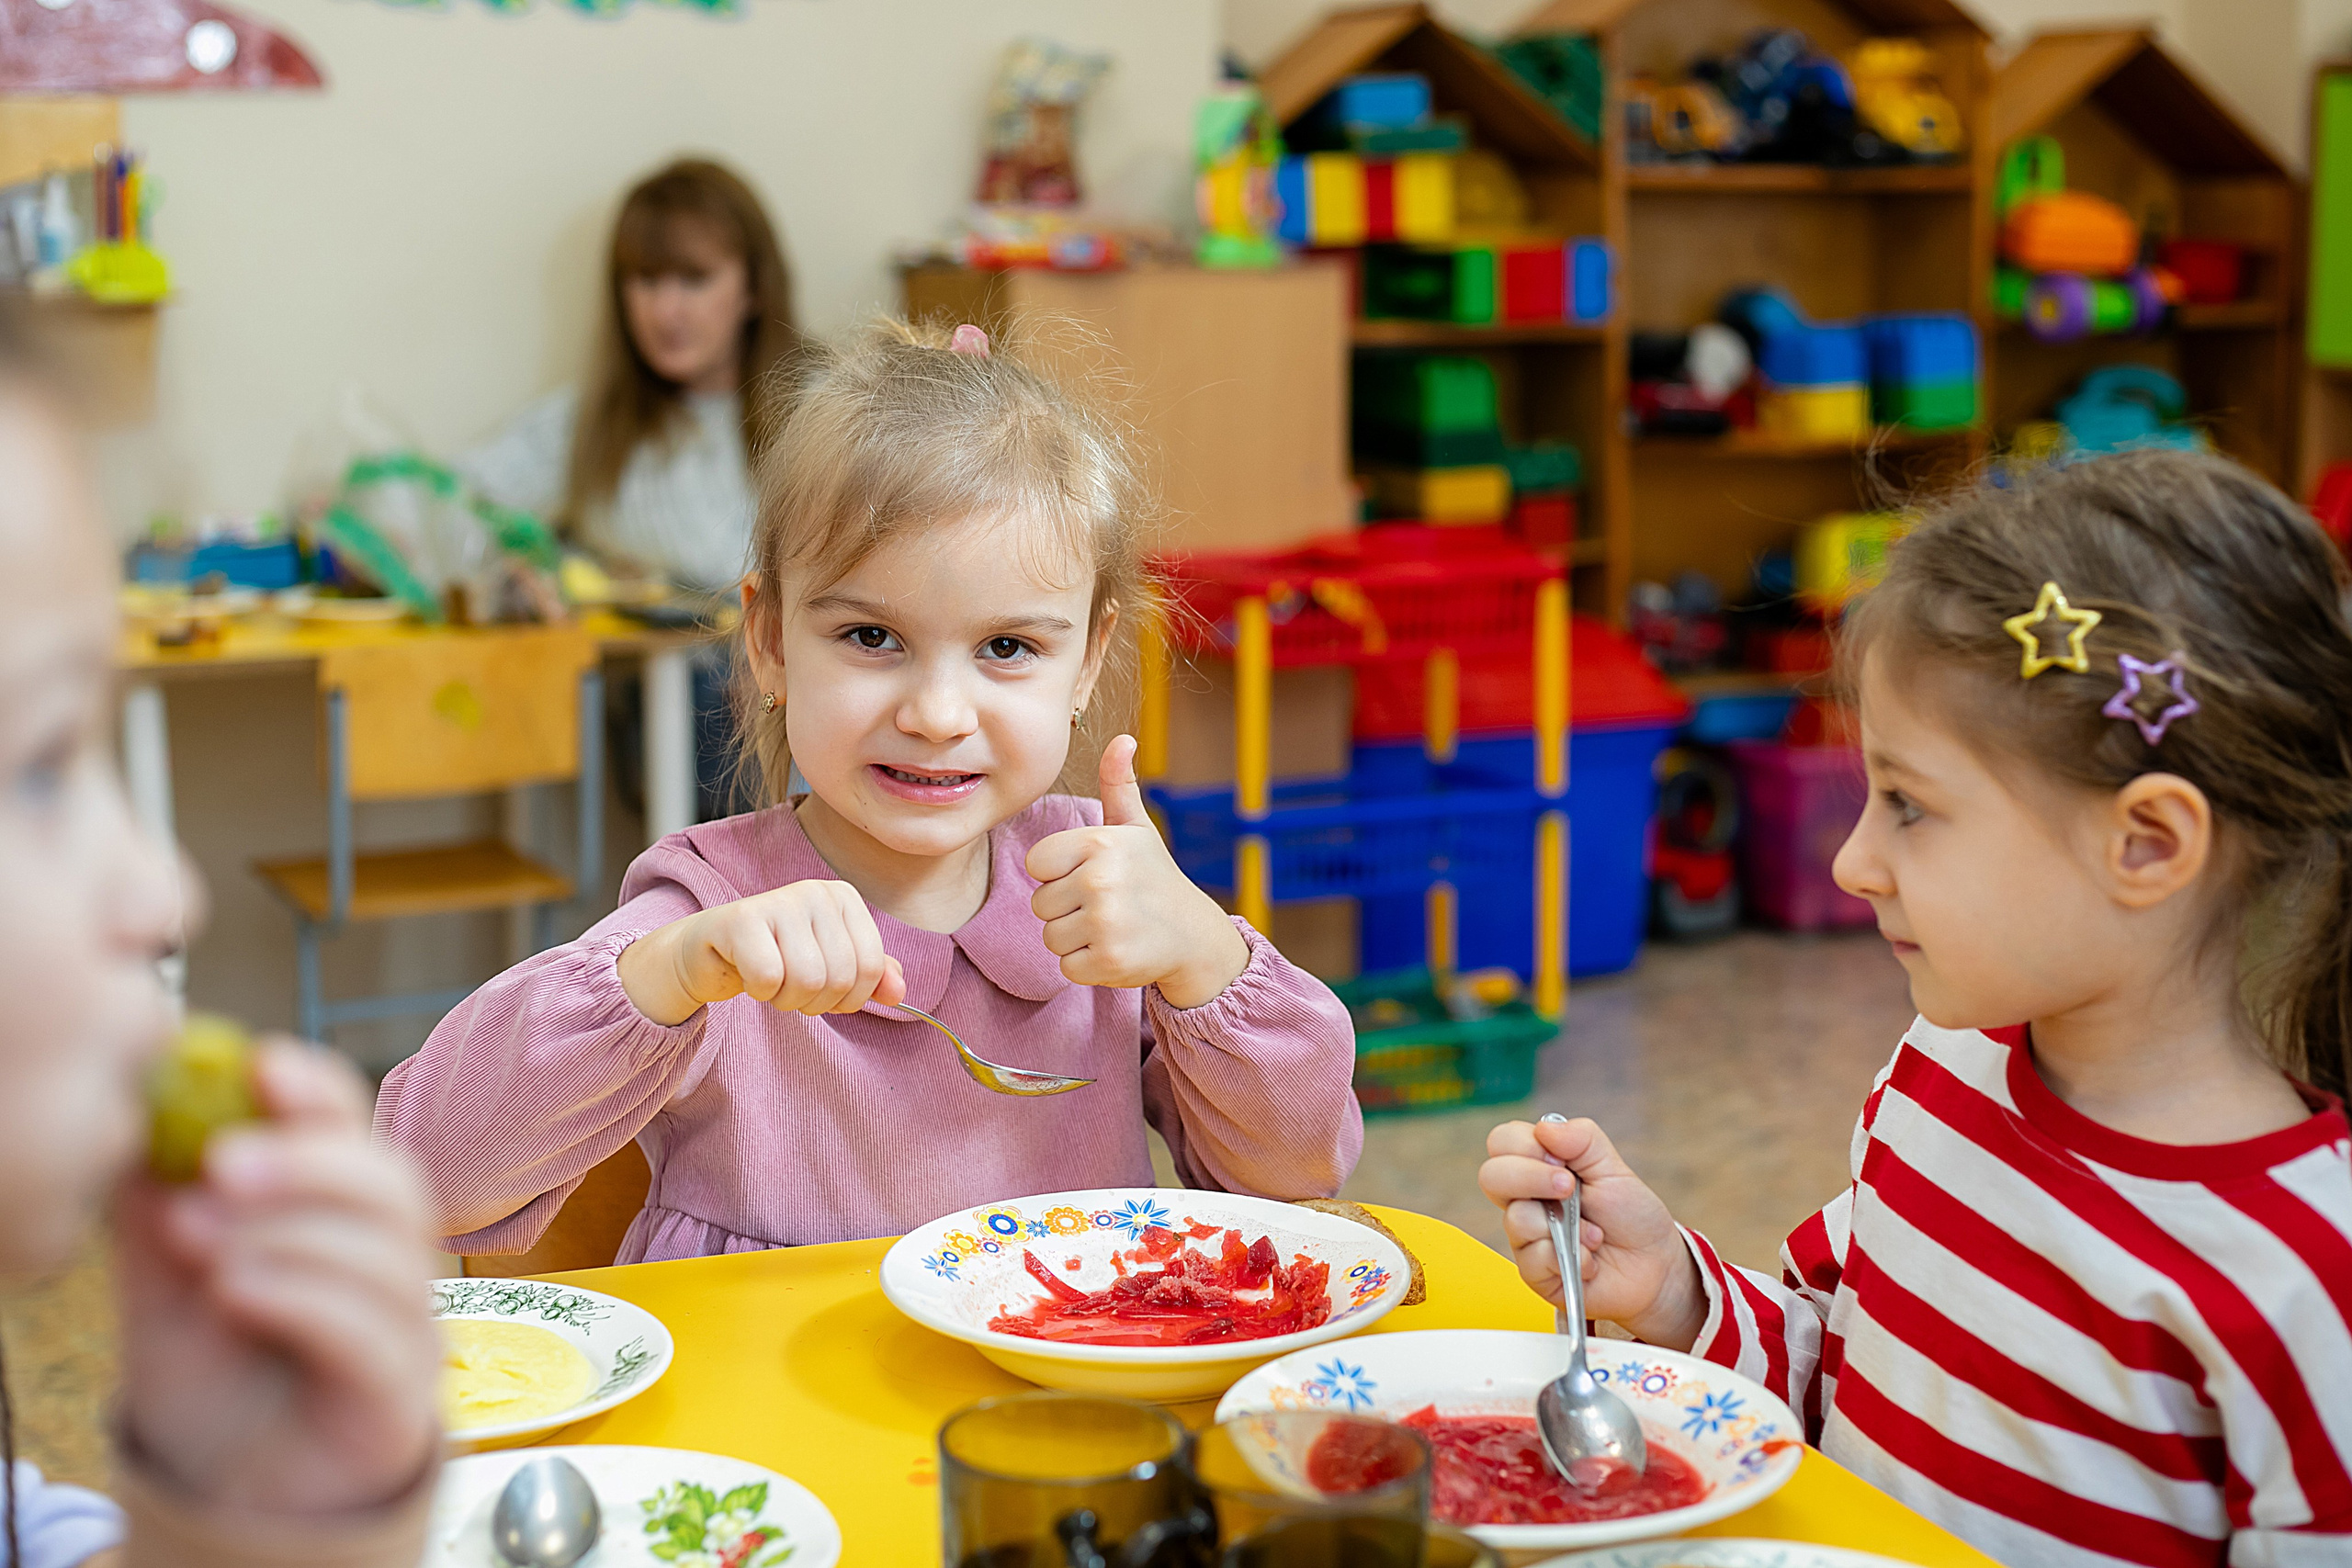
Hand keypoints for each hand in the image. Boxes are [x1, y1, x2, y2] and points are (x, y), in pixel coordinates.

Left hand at [113, 1041, 439, 1516]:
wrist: (226, 1495)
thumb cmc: (212, 1376)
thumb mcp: (164, 1281)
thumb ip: (160, 1207)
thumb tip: (142, 1123)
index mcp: (340, 1216)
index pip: (357, 1132)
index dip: (319, 1093)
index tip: (258, 1066)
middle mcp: (390, 1263)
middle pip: (396, 1184)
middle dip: (312, 1161)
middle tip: (223, 1161)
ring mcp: (406, 1331)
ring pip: (391, 1253)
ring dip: (293, 1231)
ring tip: (202, 1240)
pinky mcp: (399, 1399)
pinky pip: (374, 1332)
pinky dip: (303, 1297)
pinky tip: (235, 1291)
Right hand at [618, 880, 907, 1027]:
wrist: (710, 952)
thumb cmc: (777, 958)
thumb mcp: (831, 966)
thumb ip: (871, 976)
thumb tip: (900, 991)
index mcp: (844, 898)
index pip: (871, 968)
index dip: (850, 997)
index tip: (825, 990)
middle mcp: (815, 891)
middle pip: (841, 978)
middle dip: (816, 1000)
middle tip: (791, 987)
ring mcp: (779, 900)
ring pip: (807, 980)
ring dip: (787, 998)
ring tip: (772, 981)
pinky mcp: (741, 919)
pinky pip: (768, 978)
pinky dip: (759, 991)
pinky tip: (748, 974)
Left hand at [1026, 735, 1248, 1008]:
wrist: (1195, 936)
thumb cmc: (1154, 878)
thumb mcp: (1136, 829)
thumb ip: (1118, 785)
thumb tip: (1122, 738)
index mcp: (1099, 842)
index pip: (1036, 863)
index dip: (1058, 873)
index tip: (1091, 874)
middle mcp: (1100, 879)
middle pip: (1040, 904)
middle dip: (1067, 909)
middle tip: (1108, 906)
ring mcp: (1105, 921)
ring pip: (1051, 937)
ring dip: (1076, 939)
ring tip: (1112, 927)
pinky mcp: (1108, 960)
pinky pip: (1066, 966)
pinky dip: (1087, 966)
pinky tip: (1117, 950)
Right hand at [1478, 1117, 1707, 1349]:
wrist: (1654, 1264)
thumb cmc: (1630, 1215)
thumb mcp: (1613, 1168)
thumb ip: (1582, 1139)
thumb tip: (1544, 1127)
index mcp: (1538, 1167)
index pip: (1502, 1142)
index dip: (1525, 1145)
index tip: (1562, 1161)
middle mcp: (1525, 1200)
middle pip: (1491, 1176)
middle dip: (1533, 1178)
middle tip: (1569, 1188)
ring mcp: (1527, 1237)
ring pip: (1516, 1219)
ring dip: (1568, 1226)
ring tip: (1595, 1235)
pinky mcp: (1535, 1272)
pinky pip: (1537, 1258)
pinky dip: (1574, 1257)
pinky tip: (1591, 1260)